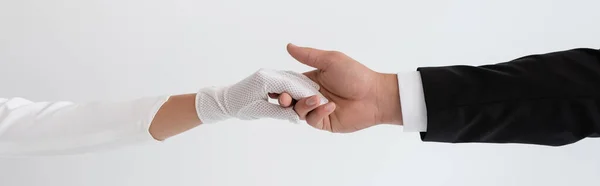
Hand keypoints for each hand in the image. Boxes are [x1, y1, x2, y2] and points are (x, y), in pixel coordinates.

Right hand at [283, 43, 402, 132]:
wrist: (375, 95)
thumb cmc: (356, 75)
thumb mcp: (330, 60)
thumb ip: (308, 56)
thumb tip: (289, 46)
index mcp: (310, 79)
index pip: (288, 82)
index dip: (278, 84)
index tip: (270, 85)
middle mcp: (311, 94)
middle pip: (288, 99)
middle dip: (283, 98)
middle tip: (284, 97)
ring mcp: (317, 109)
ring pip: (297, 110)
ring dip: (303, 104)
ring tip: (317, 98)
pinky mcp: (324, 121)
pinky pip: (312, 119)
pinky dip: (318, 112)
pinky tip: (331, 106)